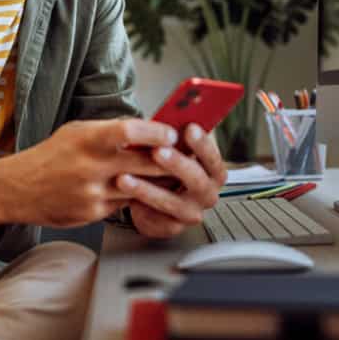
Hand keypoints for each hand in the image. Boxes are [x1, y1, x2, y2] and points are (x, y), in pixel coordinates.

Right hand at [0, 118, 179, 227]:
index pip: (128, 131)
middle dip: (169, 160)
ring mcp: (93, 192)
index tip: (172, 133)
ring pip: (140, 187)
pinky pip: (125, 204)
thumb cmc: (51, 155)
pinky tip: (145, 190)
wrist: (19, 189)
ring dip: (159, 181)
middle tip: (186, 155)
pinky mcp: (93, 213)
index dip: (155, 132)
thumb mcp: (77, 132)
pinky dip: (136, 196)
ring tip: (174, 173)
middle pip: (143, 163)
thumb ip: (110, 131)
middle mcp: (90, 166)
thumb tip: (148, 128)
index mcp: (86, 139)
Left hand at [119, 123, 226, 238]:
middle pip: (197, 180)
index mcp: (212, 170)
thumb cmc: (165, 167)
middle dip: (177, 164)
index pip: (213, 158)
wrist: (153, 198)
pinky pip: (157, 219)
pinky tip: (125, 198)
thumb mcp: (171, 149)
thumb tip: (171, 112)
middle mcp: (207, 193)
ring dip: (148, 189)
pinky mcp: (173, 227)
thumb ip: (174, 137)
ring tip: (125, 177)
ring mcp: (191, 212)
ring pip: (173, 202)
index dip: (203, 144)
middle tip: (158, 152)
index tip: (189, 128)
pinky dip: (140, 206)